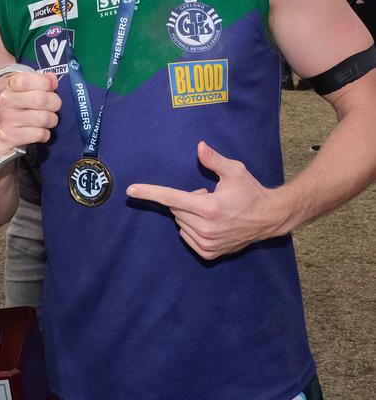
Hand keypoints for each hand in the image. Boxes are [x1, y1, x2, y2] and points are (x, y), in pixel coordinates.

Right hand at [0, 70, 60, 164]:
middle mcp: (6, 102)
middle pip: (41, 99)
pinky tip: (38, 132)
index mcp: (8, 87)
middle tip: (52, 106)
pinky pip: (40, 134)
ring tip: (45, 120)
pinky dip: (45, 134)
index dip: (44, 82)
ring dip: (51, 120)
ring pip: (44, 118)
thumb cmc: (11, 109)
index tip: (51, 87)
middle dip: (54, 103)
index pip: (27, 80)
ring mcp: (7, 120)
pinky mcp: (11, 137)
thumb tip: (53, 79)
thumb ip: (38, 82)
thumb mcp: (20, 91)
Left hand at [126, 141, 282, 259]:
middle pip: (176, 209)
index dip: (150, 192)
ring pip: (180, 223)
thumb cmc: (250, 192)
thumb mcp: (235, 170)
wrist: (268, 218)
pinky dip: (192, 228)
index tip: (131, 190)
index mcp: (209, 207)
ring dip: (189, 215)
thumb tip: (199, 146)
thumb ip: (214, 159)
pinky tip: (211, 223)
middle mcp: (206, 228)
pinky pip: (186, 236)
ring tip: (212, 211)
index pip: (171, 198)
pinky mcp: (208, 253)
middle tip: (206, 196)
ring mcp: (207, 243)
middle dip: (186, 200)